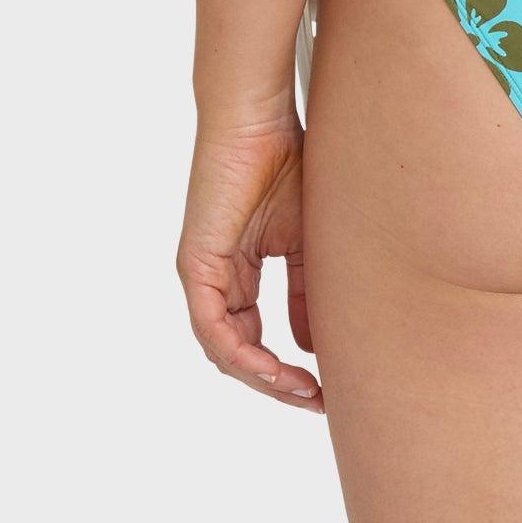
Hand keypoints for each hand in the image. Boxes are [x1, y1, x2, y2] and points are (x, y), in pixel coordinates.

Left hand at [178, 116, 322, 410]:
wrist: (258, 121)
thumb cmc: (285, 163)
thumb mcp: (306, 240)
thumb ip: (306, 290)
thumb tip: (312, 346)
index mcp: (237, 274)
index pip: (255, 339)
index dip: (286, 369)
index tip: (325, 387)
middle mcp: (215, 282)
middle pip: (239, 355)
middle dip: (278, 385)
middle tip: (318, 401)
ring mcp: (202, 277)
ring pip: (224, 351)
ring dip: (264, 378)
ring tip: (304, 391)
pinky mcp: (196, 267)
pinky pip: (213, 329)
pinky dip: (243, 355)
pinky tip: (275, 369)